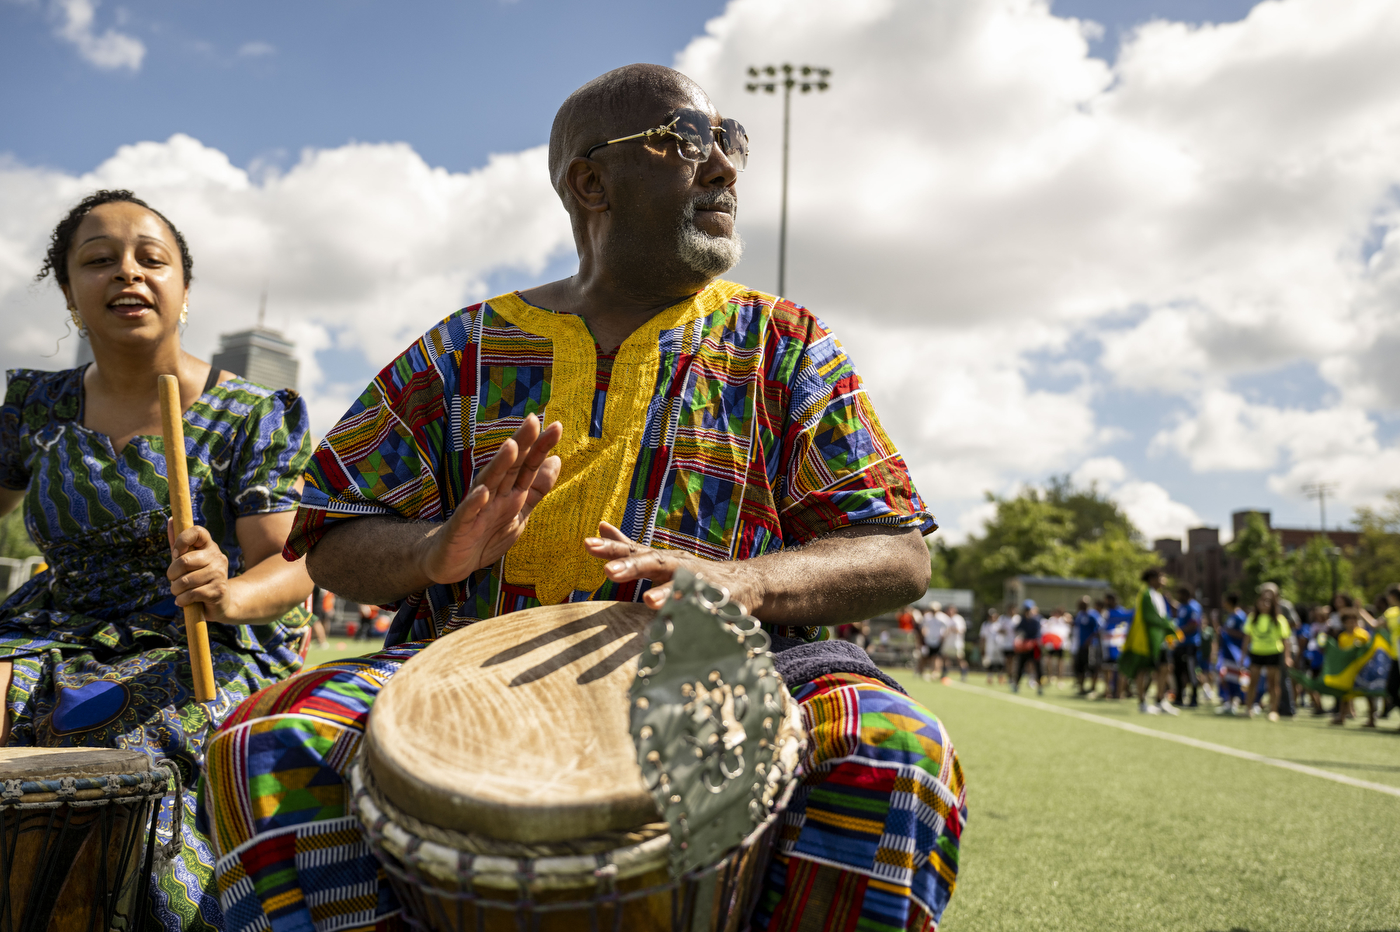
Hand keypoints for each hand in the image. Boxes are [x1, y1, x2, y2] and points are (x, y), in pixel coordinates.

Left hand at [167, 521, 236, 621]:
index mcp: (209, 546)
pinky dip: (182, 600)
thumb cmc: (198, 579)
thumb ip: (178, 543)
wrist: (220, 603)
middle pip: (185, 560)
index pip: (197, 531)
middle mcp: (217, 557)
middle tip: (173, 580)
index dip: (182, 540)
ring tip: (179, 593)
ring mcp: (220, 574)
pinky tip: (184, 601)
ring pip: (185, 580)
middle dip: (172, 574)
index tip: (175, 553)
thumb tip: (170, 519)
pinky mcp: (218, 590)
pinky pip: (191, 594)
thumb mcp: (187, 561)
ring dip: (176, 590)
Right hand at [415, 414, 562, 584]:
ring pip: (489, 483)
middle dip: (521, 444)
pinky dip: (474, 503)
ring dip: (499, 465)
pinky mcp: (460, 526)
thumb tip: (556, 460)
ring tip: (511, 446)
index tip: (557, 427)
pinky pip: (467, 513)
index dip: (541, 448)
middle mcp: (493, 494)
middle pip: (509, 466)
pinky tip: (482, 492)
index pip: (528, 466)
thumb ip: (536, 488)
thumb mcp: (519, 512)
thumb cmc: (486, 535)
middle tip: (534, 421)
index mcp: (510, 492)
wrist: (452, 562)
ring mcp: (476, 509)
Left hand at [583, 522, 760, 610]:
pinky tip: (688, 618)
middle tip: (609, 571)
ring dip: (666, 592)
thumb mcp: (659, 558)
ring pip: (681, 586)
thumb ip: (629, 548)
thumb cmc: (691, 572)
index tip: (587, 545)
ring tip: (649, 601)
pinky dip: (696, 611)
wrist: (743, 583)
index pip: (633, 551)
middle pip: (655, 563)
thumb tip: (599, 527)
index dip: (611, 548)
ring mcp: (700, 582)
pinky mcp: (718, 600)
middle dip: (632, 567)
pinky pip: (705, 606)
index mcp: (661, 559)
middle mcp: (679, 566)